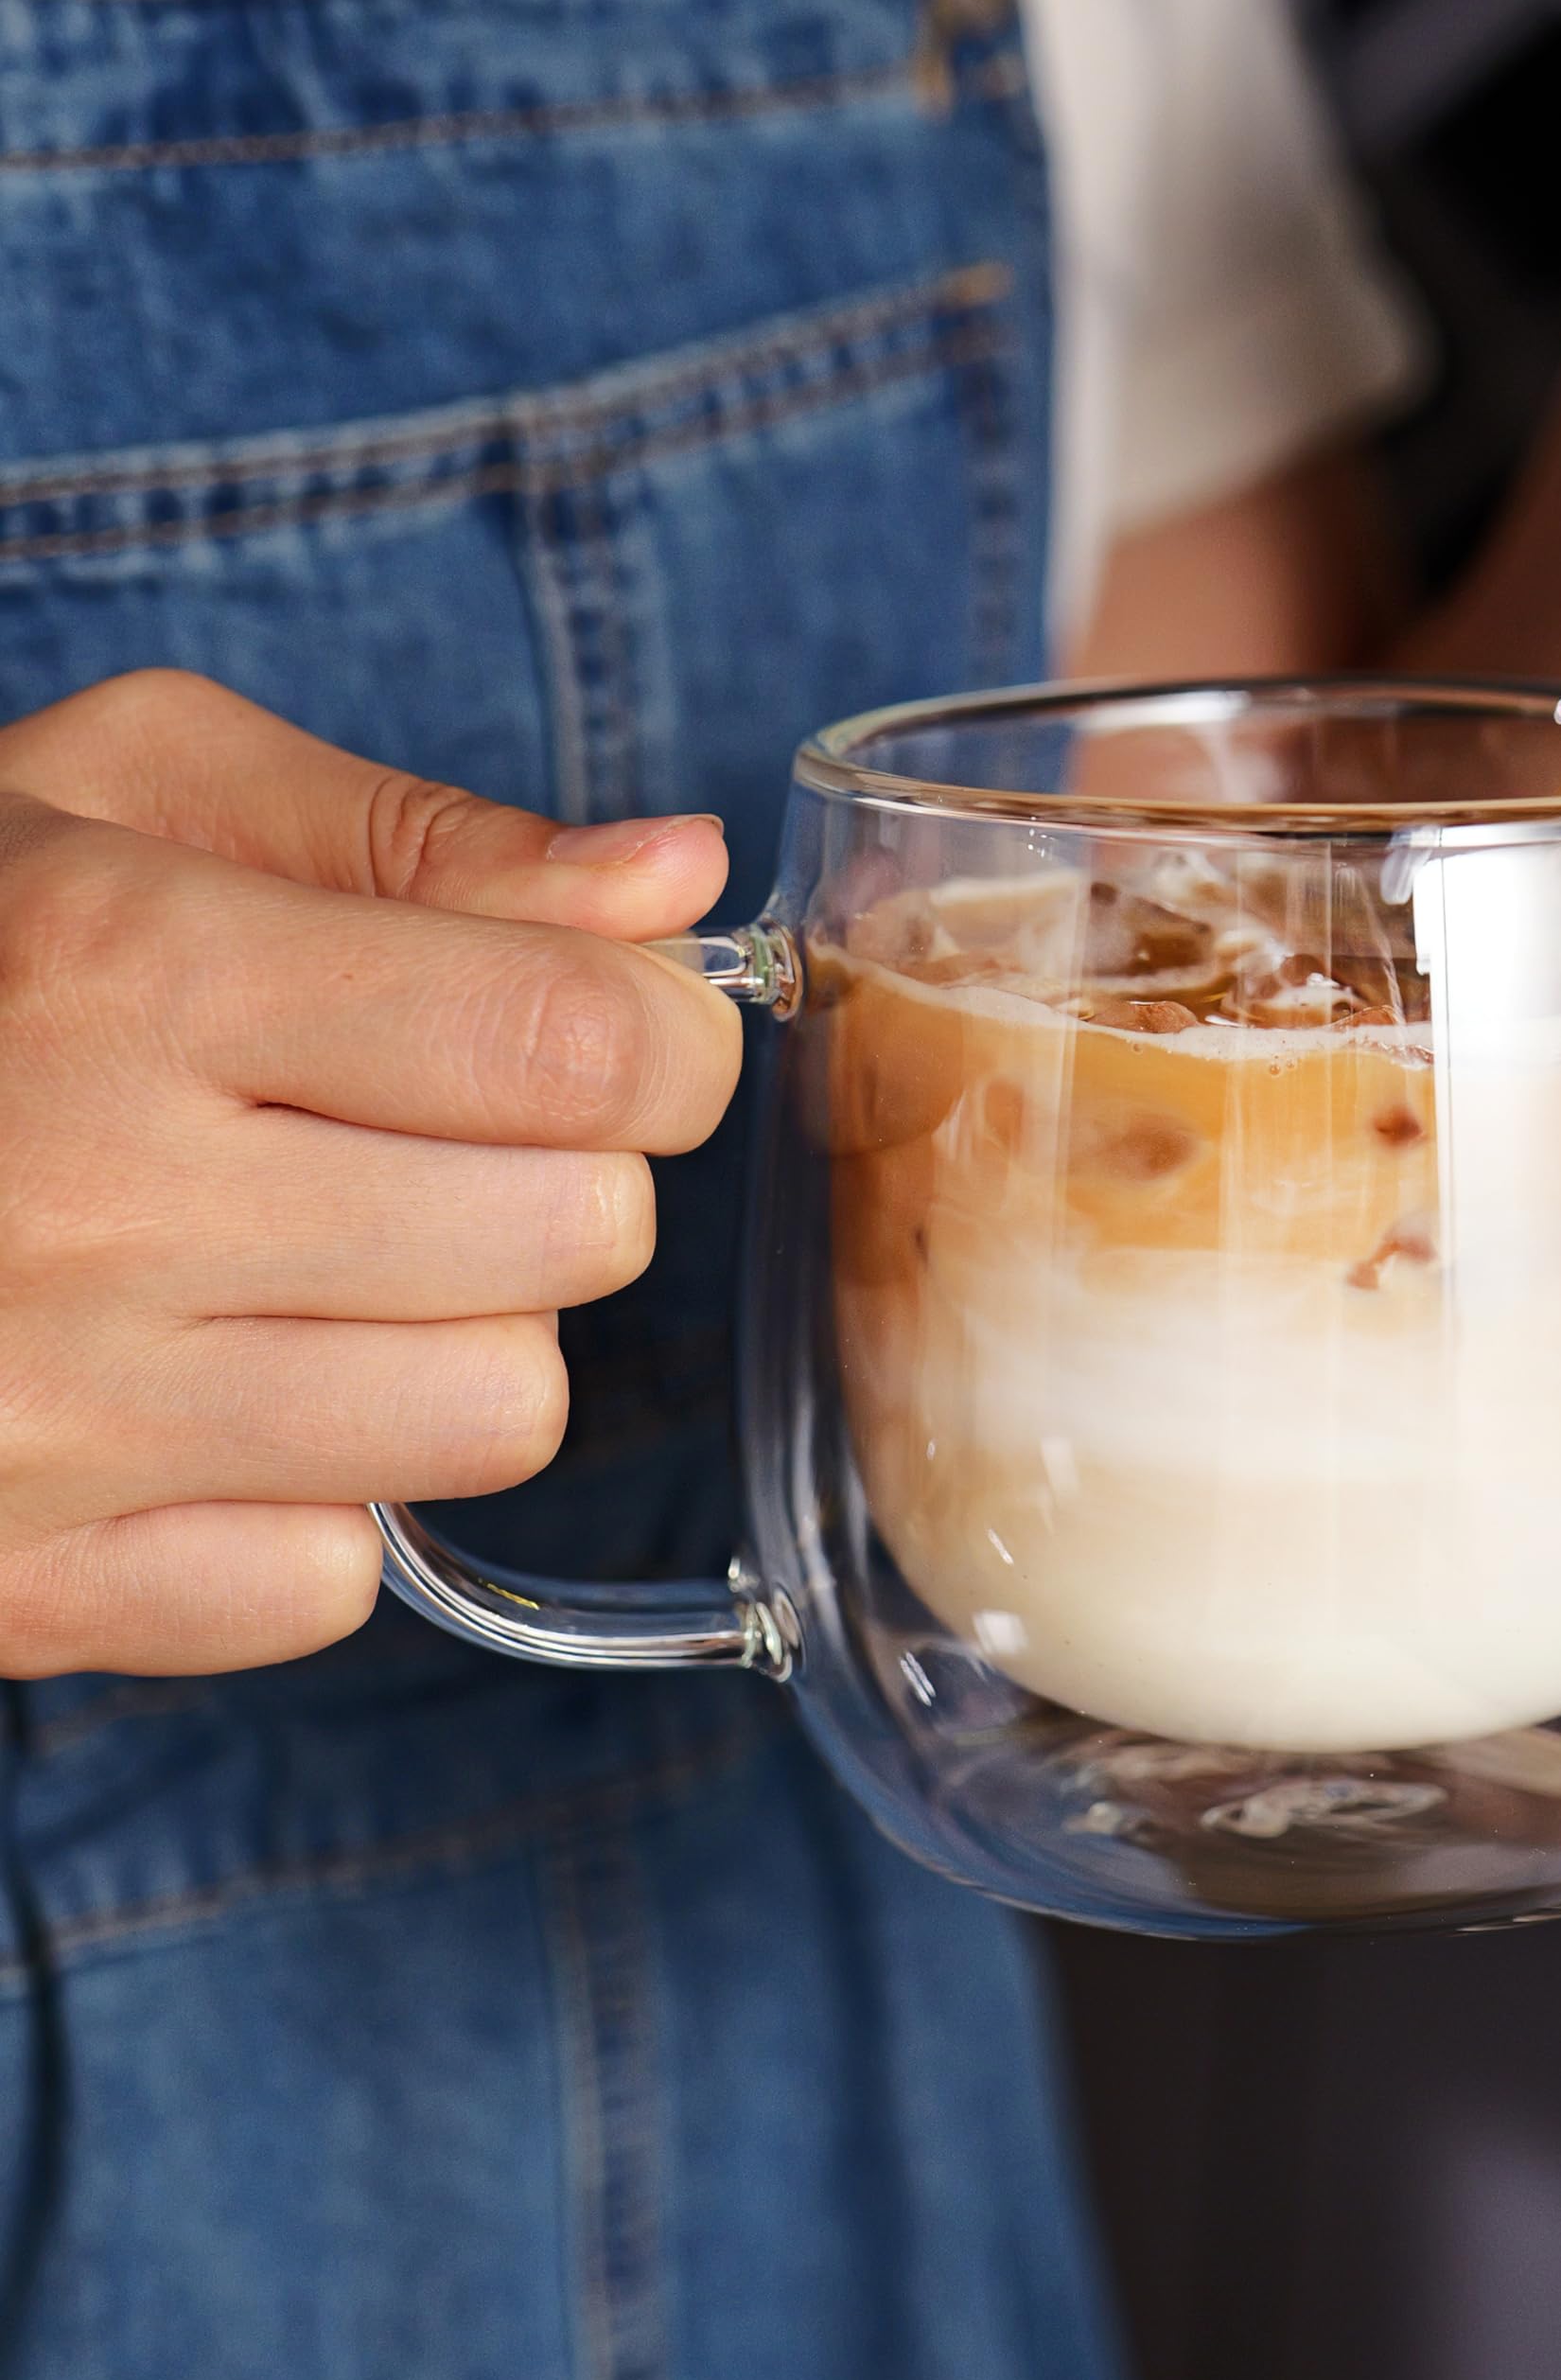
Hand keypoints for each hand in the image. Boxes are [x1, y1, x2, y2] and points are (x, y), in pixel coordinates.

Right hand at [0, 671, 740, 1677]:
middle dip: (568, 1175)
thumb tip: (677, 880)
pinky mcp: (22, 1585)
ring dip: (467, 1336)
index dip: (665, 1039)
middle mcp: (93, 1205)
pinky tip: (219, 1397)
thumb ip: (426, 839)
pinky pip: (336, 1577)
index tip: (624, 1032)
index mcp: (133, 970)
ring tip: (330, 1266)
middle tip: (442, 1138)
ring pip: (497, 1417)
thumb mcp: (132, 795)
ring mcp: (49, 1423)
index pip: (581, 1048)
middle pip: (578, 1238)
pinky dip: (321, 1497)